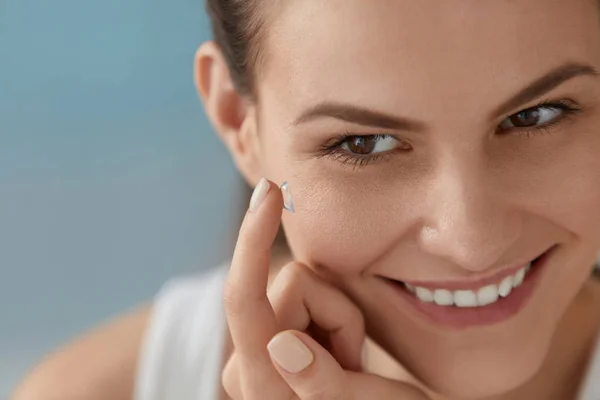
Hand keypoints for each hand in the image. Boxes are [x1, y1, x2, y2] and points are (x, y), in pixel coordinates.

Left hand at [221, 178, 429, 399]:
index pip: (244, 299)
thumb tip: (280, 344)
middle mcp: (248, 363)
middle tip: (356, 361)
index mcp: (261, 382)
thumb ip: (322, 385)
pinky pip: (307, 297)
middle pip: (291, 285)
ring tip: (350, 365)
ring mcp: (261, 349)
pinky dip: (333, 321)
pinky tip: (337, 357)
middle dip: (335, 312)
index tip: (270, 191)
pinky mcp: (275, 337)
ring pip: (303, 287)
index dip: (254, 239)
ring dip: (338, 321)